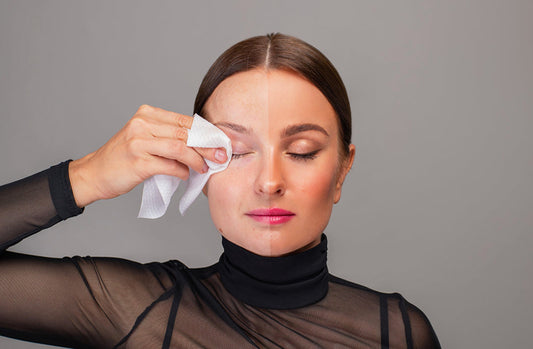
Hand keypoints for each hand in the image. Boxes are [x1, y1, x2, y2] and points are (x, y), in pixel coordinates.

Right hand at [68, 105, 226, 206]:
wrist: (94, 173)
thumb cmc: (124, 157)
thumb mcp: (145, 137)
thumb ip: (169, 136)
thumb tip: (203, 143)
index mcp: (147, 114)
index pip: (184, 121)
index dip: (206, 132)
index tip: (221, 141)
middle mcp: (142, 124)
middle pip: (185, 133)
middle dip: (207, 146)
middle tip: (221, 156)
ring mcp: (138, 142)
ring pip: (179, 148)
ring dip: (197, 159)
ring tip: (204, 168)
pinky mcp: (137, 162)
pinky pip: (169, 166)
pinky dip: (181, 171)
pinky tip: (185, 175)